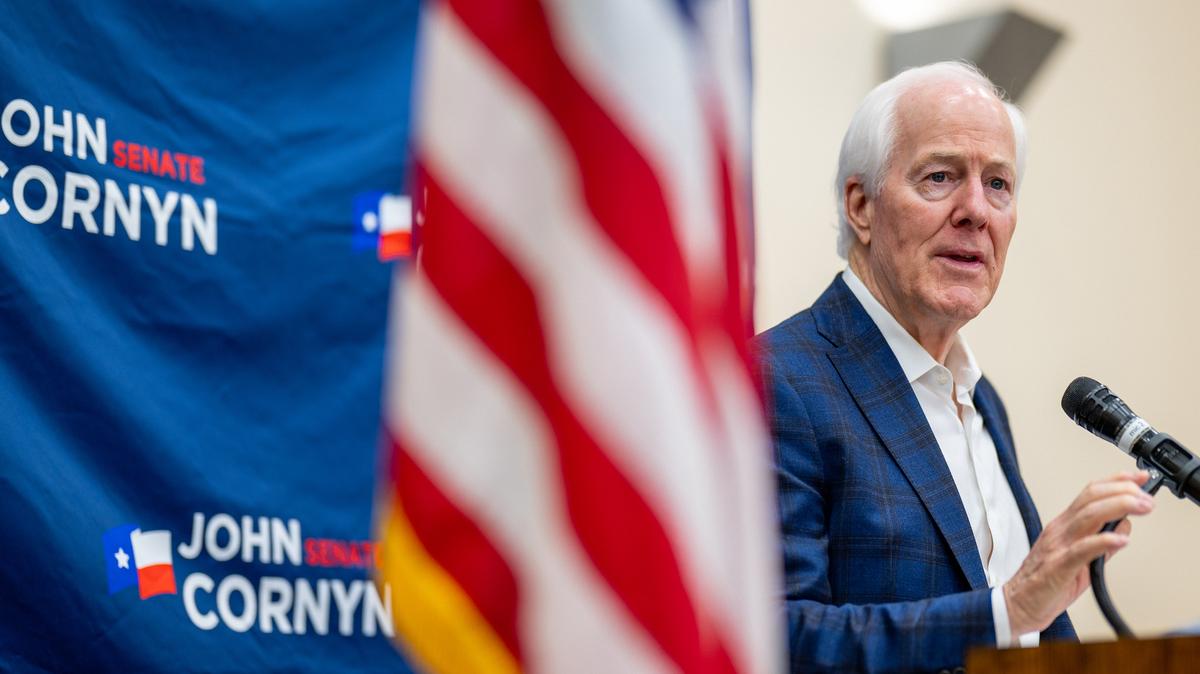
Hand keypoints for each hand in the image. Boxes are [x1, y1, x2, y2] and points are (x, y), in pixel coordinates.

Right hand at [1003, 470, 1152, 635]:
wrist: (1019, 604)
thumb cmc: (1046, 582)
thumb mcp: (1079, 558)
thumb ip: (1101, 543)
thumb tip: (1124, 528)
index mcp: (1064, 524)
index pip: (1090, 493)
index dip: (1116, 482)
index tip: (1138, 478)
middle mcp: (1060, 529)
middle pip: (1091, 498)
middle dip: (1123, 491)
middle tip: (1146, 498)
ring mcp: (1058, 545)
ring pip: (1088, 516)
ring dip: (1119, 507)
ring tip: (1140, 507)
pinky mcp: (1059, 566)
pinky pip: (1082, 549)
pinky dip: (1103, 541)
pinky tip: (1120, 539)